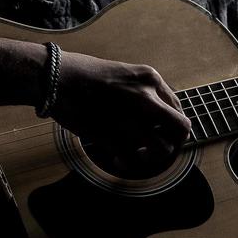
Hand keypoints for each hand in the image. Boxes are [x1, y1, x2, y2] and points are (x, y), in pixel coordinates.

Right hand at [47, 50, 193, 177]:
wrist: (57, 76)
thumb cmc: (84, 74)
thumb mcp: (124, 74)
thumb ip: (143, 92)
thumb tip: (156, 116)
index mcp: (150, 79)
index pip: (178, 108)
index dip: (172, 125)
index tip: (162, 132)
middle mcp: (145, 98)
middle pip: (180, 129)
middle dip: (173, 143)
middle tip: (159, 149)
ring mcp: (129, 117)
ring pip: (160, 149)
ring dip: (152, 157)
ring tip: (139, 155)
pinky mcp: (110, 134)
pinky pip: (131, 159)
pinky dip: (127, 163)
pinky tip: (118, 159)